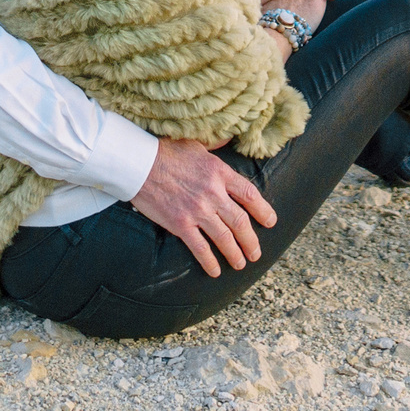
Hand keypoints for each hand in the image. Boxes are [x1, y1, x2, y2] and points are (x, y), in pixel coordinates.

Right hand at [131, 139, 277, 277]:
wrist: (139, 164)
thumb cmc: (167, 151)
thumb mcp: (197, 144)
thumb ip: (216, 147)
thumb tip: (228, 139)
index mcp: (220, 172)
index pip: (249, 195)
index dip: (263, 211)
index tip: (271, 221)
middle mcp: (213, 193)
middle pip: (241, 222)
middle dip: (251, 241)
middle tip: (256, 253)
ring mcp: (197, 211)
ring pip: (224, 238)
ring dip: (235, 254)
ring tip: (241, 263)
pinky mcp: (180, 224)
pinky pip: (200, 248)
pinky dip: (210, 262)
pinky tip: (216, 271)